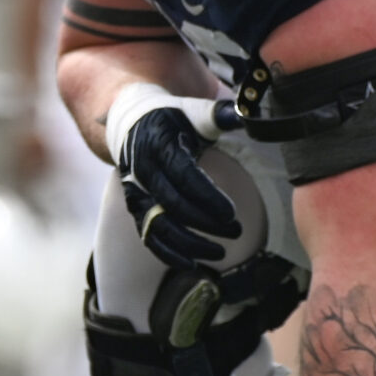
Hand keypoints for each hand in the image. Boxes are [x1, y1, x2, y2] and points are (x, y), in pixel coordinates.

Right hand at [106, 85, 239, 268]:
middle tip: (237, 232)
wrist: (133, 124)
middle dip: (206, 223)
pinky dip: (169, 253)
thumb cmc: (173, 119)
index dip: (208, 197)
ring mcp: (136, 193)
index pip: (184, 177)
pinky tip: (193, 263)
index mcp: (158, 145)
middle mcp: (142, 172)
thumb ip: (217, 114)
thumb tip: (242, 113)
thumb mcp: (193, 112)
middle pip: (174, 205)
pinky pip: (149, 237)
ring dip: (190, 244)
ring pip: (160, 226)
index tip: (232, 214)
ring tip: (220, 252)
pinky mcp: (136, 209)